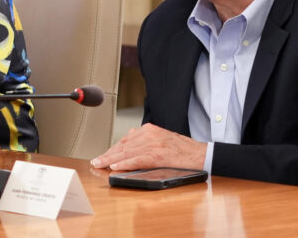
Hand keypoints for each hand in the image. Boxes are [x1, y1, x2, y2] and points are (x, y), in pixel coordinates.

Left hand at [90, 123, 206, 170]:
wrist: (201, 154)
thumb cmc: (183, 151)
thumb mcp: (161, 140)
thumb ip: (145, 142)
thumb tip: (127, 149)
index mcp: (149, 129)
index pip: (125, 140)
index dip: (112, 150)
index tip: (102, 156)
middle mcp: (150, 133)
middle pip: (123, 146)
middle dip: (108, 155)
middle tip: (96, 162)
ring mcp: (154, 143)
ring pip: (127, 153)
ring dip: (111, 160)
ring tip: (100, 165)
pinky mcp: (158, 154)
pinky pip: (137, 160)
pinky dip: (124, 164)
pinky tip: (115, 167)